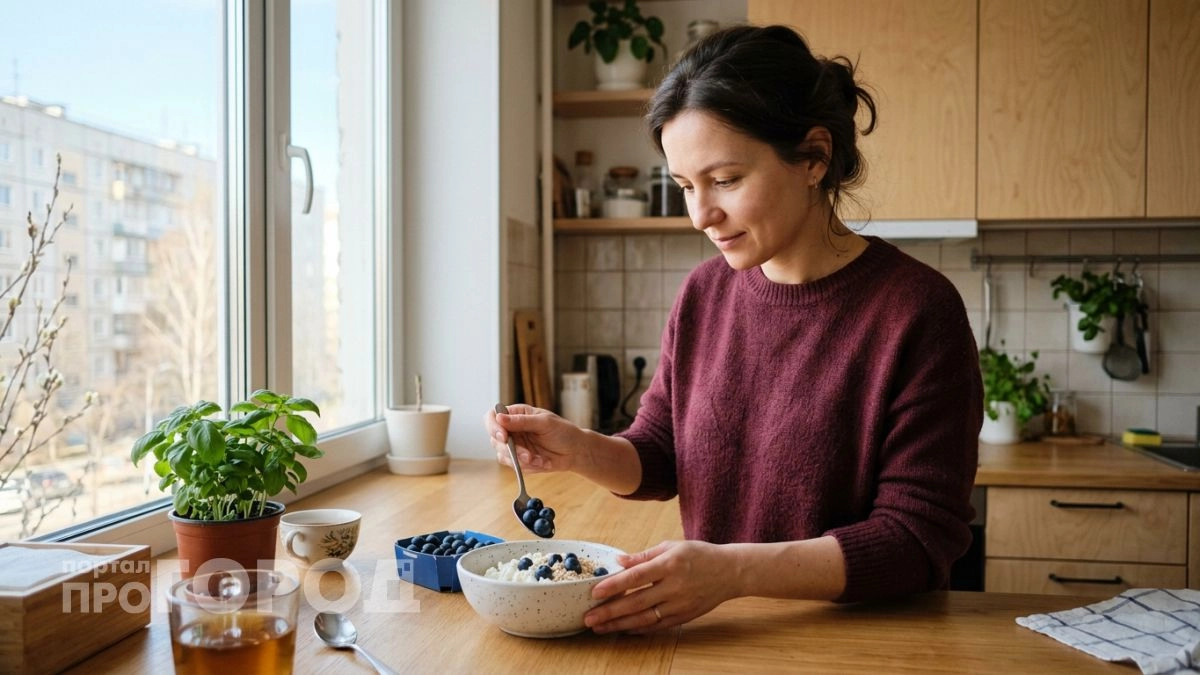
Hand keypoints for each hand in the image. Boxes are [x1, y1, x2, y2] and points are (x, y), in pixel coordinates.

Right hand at [484, 404, 583, 473]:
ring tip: (540, 459)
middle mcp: (512, 429)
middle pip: (494, 439)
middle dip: (511, 450)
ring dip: (521, 460)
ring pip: (503, 455)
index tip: (504, 437)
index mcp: (516, 414)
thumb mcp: (544, 423)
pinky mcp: (519, 460)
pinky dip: (529, 466)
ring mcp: (515, 446)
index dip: (493, 427)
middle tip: (527, 455)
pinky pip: (515, 466)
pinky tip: (543, 462)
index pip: (493, 417)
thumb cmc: (563, 432)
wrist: (575, 452)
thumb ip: (522, 421)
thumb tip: (499, 417)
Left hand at [584, 540, 735, 633]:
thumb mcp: (671, 547)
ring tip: (600, 628)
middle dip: (610, 611)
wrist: (730, 572)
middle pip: (637, 602)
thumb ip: (644, 556)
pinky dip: (639, 629)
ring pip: (645, 618)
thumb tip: (619, 560)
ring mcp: (680, 604)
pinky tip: (623, 630)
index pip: (636, 576)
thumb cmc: (698, 555)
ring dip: (620, 625)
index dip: (614, 585)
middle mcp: (675, 586)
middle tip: (589, 618)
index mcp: (670, 564)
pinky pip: (658, 626)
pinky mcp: (685, 616)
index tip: (594, 592)